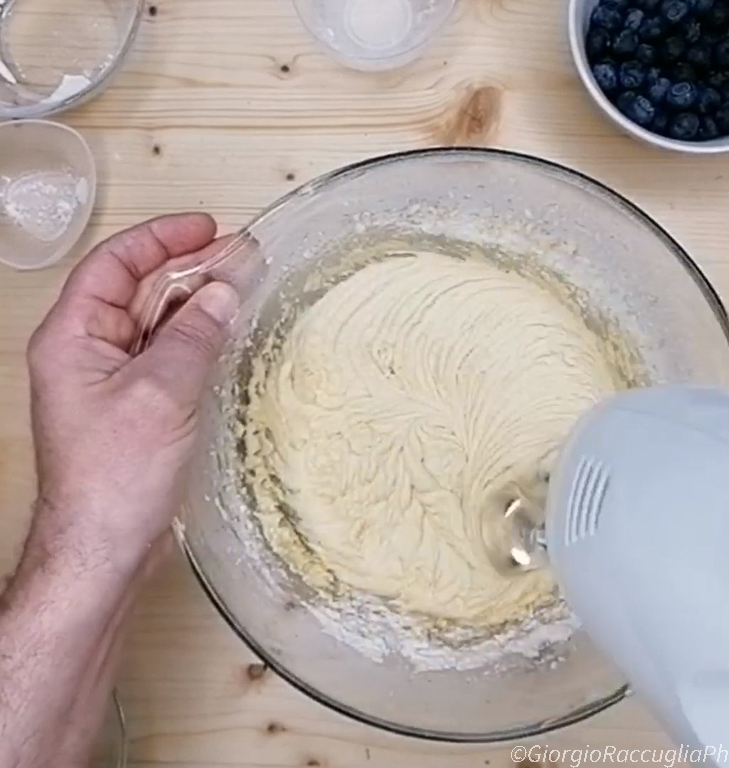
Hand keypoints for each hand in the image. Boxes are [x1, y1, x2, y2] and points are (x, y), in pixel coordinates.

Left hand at [26, 212, 238, 579]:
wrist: (105, 547)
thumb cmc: (116, 475)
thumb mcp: (161, 392)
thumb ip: (194, 334)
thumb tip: (225, 291)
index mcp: (74, 337)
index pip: (115, 265)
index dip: (161, 239)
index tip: (206, 227)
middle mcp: (89, 352)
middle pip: (140, 290)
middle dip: (190, 269)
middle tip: (241, 255)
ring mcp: (114, 379)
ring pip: (158, 323)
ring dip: (199, 303)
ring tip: (244, 284)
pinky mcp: (138, 404)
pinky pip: (169, 355)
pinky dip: (199, 338)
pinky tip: (229, 329)